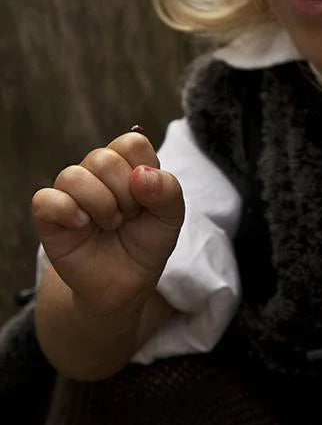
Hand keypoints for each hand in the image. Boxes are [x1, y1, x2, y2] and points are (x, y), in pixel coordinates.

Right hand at [32, 130, 183, 317]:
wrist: (127, 281)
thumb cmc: (147, 242)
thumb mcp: (171, 216)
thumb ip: (167, 190)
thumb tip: (141, 174)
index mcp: (128, 165)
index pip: (132, 143)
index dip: (145, 171)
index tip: (148, 198)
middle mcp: (97, 173)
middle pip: (104, 158)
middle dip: (125, 194)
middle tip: (129, 216)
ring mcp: (71, 192)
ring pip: (74, 175)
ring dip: (101, 205)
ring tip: (111, 224)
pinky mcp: (49, 216)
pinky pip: (46, 199)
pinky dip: (69, 212)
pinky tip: (83, 226)